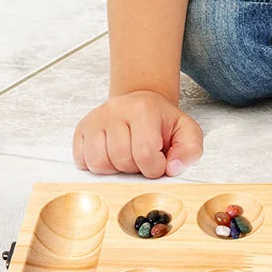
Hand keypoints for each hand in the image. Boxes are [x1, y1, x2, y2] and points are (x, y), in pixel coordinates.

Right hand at [73, 90, 202, 177]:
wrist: (141, 103)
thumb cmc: (162, 121)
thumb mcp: (186, 131)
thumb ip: (190, 151)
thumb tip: (173, 169)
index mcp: (144, 110)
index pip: (145, 153)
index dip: (155, 167)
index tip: (159, 161)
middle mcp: (116, 111)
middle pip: (121, 160)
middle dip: (136, 168)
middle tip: (143, 157)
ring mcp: (96, 120)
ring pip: (99, 164)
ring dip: (116, 169)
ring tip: (128, 156)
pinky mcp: (81, 129)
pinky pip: (83, 161)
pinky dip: (98, 166)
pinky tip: (112, 155)